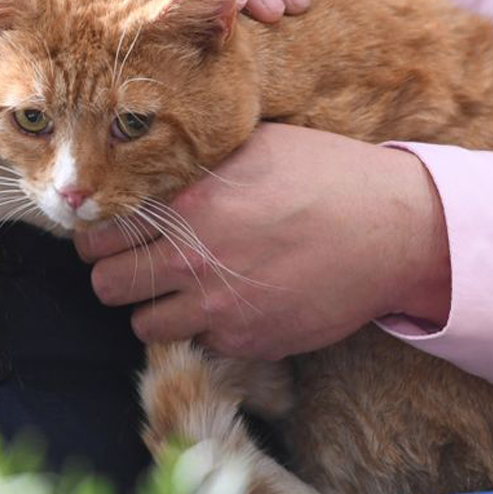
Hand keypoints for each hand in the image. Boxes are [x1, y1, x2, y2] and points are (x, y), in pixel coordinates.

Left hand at [76, 123, 450, 360]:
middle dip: (115, 276)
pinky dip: (204, 329)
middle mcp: (195, 262)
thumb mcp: (256, 148)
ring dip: (155, 309)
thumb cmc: (327, 176)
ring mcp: (221, 308)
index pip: (100, 238)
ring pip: (143, 326)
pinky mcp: (250, 342)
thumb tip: (153, 169)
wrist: (393, 230)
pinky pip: (199, 345)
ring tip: (181, 290)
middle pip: (106, 287)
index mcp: (189, 207)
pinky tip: (231, 303)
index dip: (98, 239)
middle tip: (136, 266)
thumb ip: (198, 165)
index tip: (109, 239)